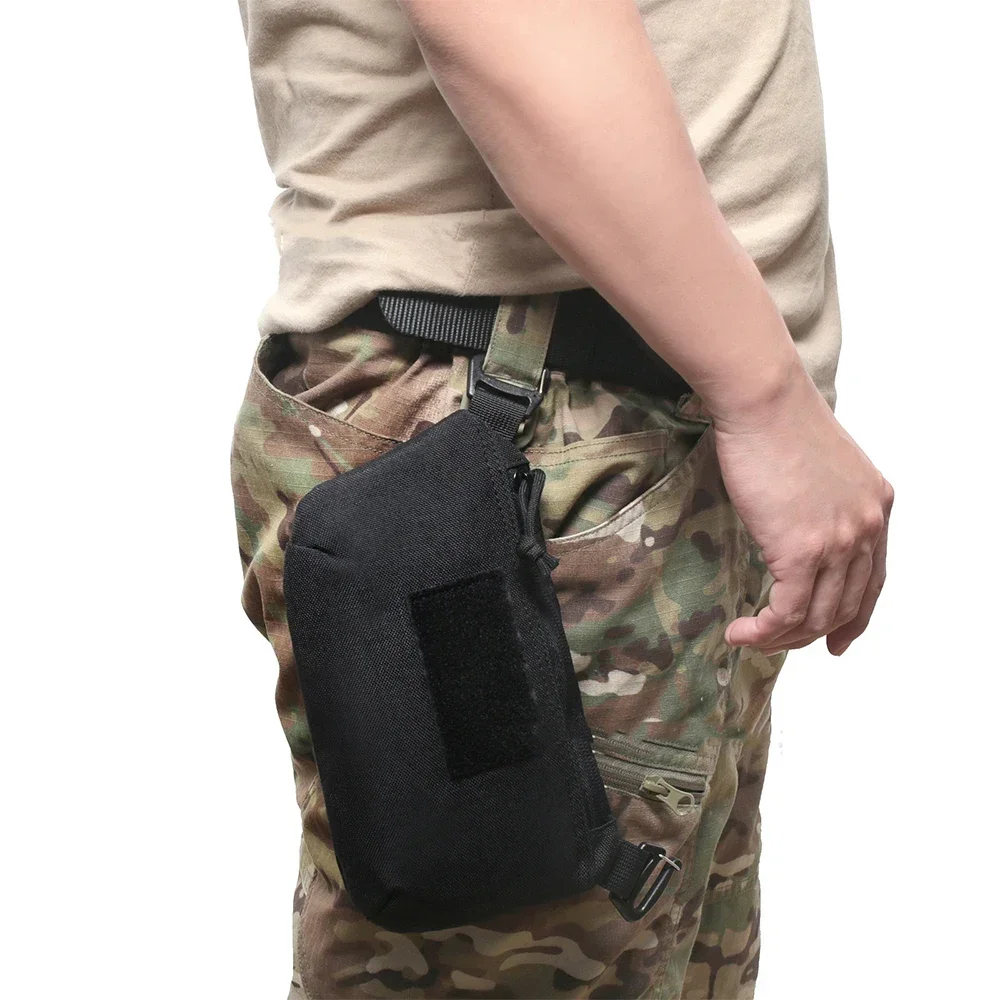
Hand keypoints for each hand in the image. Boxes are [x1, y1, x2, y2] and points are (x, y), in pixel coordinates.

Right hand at [712, 370, 892, 655]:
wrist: (765, 402)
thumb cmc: (778, 422)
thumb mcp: (823, 466)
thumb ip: (826, 502)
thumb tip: (800, 528)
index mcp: (878, 507)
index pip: (873, 582)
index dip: (854, 620)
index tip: (837, 642)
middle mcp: (867, 528)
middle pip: (844, 606)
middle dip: (810, 635)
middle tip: (776, 643)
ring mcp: (838, 542)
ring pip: (815, 616)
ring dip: (779, 638)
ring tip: (748, 637)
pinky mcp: (801, 552)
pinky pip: (786, 612)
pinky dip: (763, 631)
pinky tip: (739, 630)